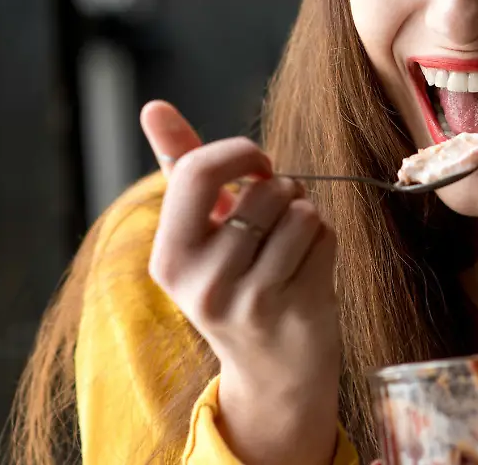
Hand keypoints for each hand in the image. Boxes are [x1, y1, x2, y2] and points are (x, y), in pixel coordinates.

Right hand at [141, 100, 339, 464]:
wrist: (273, 371)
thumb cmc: (235, 282)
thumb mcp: (199, 232)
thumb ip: (180, 166)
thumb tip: (153, 106)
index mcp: (169, 257)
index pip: (199, 173)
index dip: (241, 154)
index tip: (257, 165)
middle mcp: (201, 283)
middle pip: (262, 190)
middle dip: (283, 187)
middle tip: (278, 214)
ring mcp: (249, 300)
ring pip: (299, 211)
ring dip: (306, 214)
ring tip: (291, 242)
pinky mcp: (294, 309)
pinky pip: (324, 236)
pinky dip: (325, 239)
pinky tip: (309, 265)